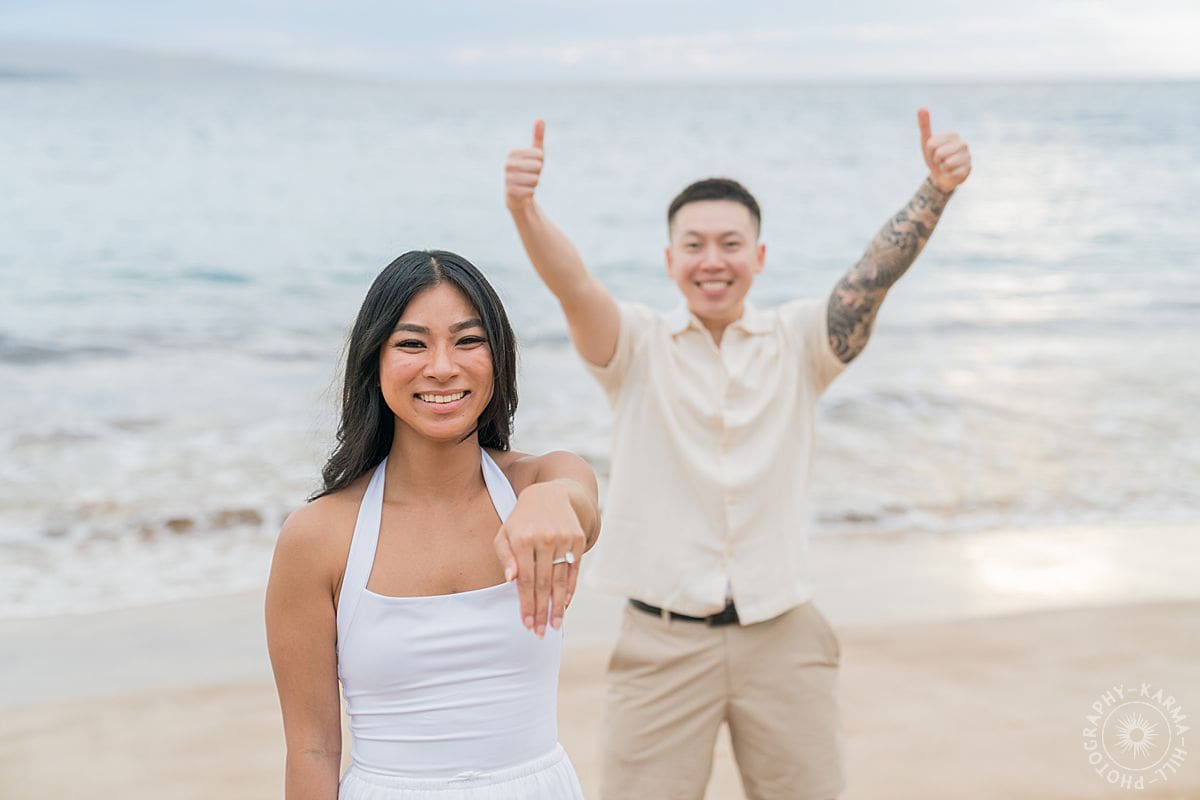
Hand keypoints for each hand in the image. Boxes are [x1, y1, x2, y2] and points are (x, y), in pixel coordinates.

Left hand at [492, 480, 585, 636]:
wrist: (550, 495)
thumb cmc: (521, 520)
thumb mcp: (505, 533)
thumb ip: (505, 556)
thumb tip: (511, 580)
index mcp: (522, 538)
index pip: (525, 579)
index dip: (526, 604)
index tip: (527, 624)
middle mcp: (544, 538)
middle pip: (543, 583)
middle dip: (541, 611)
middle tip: (540, 632)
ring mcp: (563, 538)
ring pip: (560, 579)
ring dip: (557, 606)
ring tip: (555, 625)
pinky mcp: (578, 539)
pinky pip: (574, 570)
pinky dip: (570, 589)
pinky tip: (565, 605)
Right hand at [505, 119, 545, 211]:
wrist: (518, 196)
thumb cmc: (528, 171)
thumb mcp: (536, 154)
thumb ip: (537, 137)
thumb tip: (540, 119)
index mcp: (513, 153)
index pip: (538, 154)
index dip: (540, 162)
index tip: (533, 165)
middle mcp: (507, 164)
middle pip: (536, 166)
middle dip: (538, 173)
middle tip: (530, 175)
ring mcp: (507, 178)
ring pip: (534, 179)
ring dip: (535, 183)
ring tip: (527, 183)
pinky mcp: (510, 191)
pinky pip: (530, 190)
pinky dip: (531, 192)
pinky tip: (525, 192)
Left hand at [918, 108, 970, 193]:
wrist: (943, 176)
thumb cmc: (935, 157)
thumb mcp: (927, 142)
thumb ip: (924, 125)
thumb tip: (921, 107)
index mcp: (953, 135)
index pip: (931, 144)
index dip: (929, 152)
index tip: (934, 152)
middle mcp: (963, 143)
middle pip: (938, 153)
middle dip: (935, 160)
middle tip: (940, 160)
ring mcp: (968, 156)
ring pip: (946, 163)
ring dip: (942, 168)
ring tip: (946, 166)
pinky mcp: (969, 169)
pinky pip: (951, 173)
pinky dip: (948, 175)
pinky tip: (952, 173)